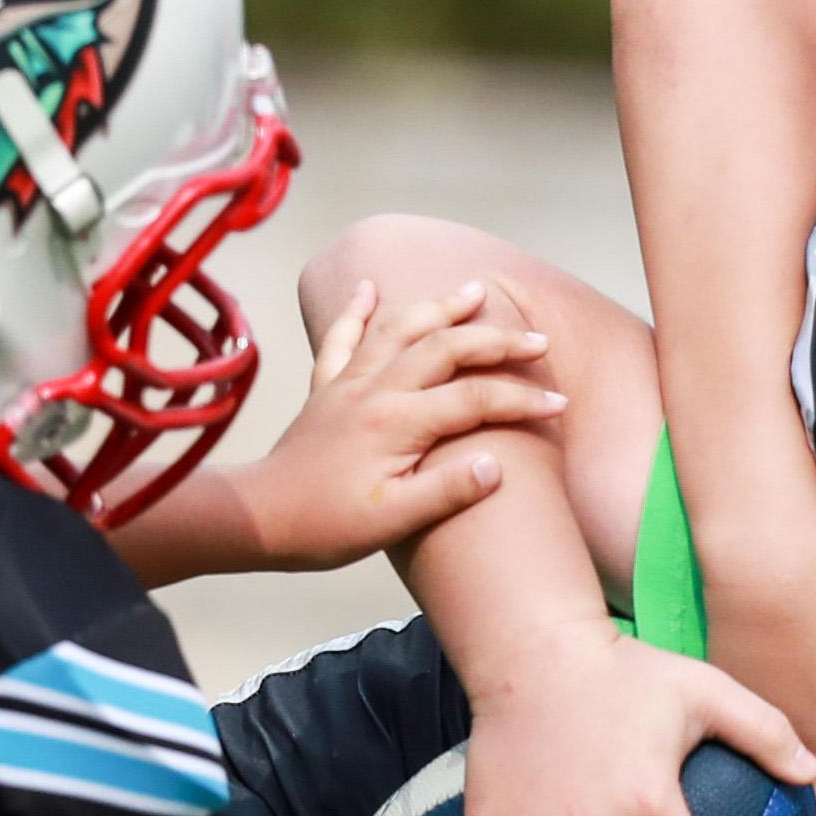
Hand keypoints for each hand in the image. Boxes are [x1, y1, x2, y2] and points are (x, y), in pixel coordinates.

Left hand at [218, 279, 565, 570]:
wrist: (258, 518)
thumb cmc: (326, 527)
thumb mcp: (393, 521)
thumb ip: (447, 491)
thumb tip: (497, 465)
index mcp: (398, 422)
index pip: (476, 398)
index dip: (521, 398)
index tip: (558, 404)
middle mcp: (375, 389)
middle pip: (446, 348)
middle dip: (496, 340)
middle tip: (537, 338)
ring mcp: (347, 384)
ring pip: (399, 329)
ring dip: (439, 307)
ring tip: (474, 290)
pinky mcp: (324, 390)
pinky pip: (341, 338)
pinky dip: (357, 310)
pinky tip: (368, 288)